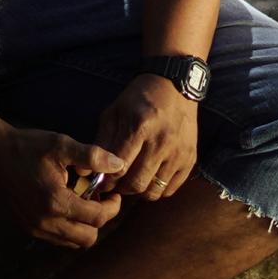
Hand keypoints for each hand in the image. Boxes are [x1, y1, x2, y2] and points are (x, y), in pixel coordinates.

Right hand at [0, 126, 125, 247]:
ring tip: (82, 201)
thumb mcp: (61, 145)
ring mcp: (35, 228)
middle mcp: (45, 222)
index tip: (113, 194)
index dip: (112, 207)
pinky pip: (57, 238)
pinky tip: (65, 205)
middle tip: (99, 199)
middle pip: (88, 238)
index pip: (97, 218)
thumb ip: (92, 156)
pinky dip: (68, 228)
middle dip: (99, 219)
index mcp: (56, 202)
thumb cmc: (27, 147)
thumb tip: (119, 165)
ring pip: (72, 242)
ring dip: (83, 226)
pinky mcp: (27, 228)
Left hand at [94, 74, 198, 199]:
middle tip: (115, 184)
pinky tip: (149, 177)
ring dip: (138, 192)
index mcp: (139, 126)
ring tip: (131, 181)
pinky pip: (170, 189)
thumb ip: (101, 143)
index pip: (119, 167)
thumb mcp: (114, 113)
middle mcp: (162, 142)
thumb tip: (87, 171)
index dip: (106, 180)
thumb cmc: (139, 99)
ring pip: (153, 191)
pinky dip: (157, 189)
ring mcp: (178, 152)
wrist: (175, 87)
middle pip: (136, 184)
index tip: (100, 181)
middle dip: (120, 189)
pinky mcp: (190, 159)